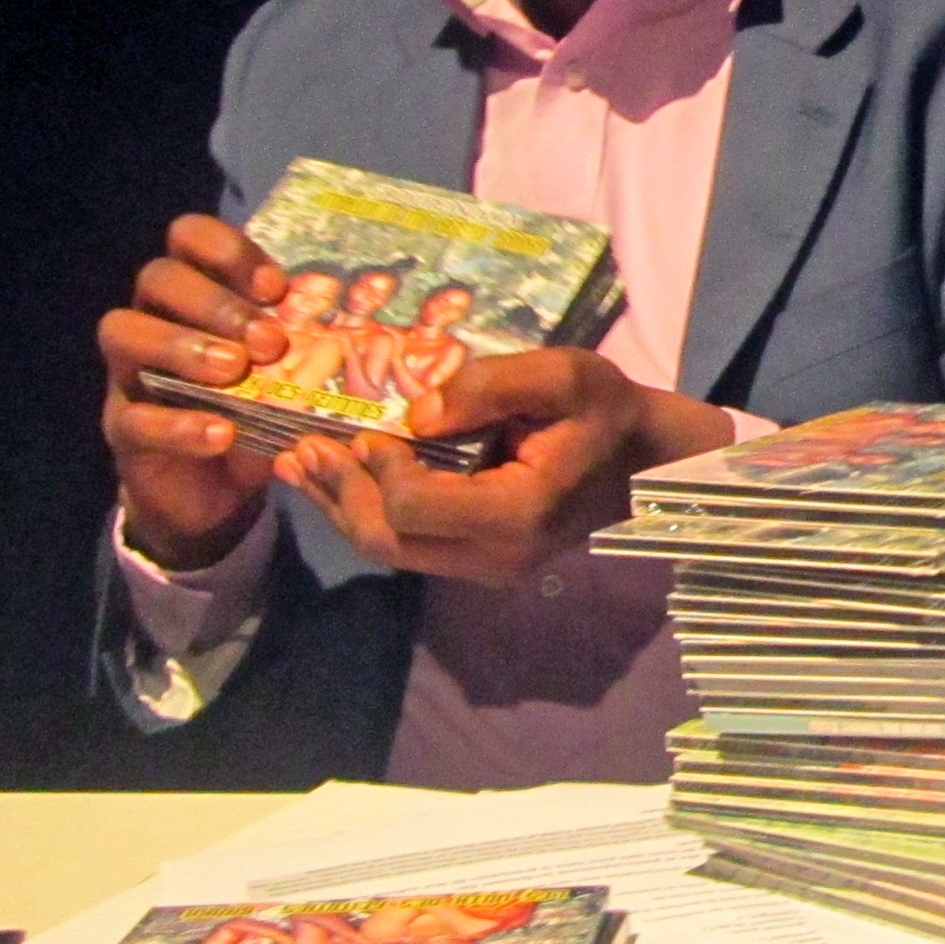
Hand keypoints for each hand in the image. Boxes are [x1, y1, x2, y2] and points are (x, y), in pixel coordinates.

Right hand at [98, 214, 290, 569]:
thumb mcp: (282, 377)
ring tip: (235, 371)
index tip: (276, 286)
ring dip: (184, 346)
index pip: (189, 239)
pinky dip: (180, 424)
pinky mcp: (123, 429)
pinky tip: (221, 433)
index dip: (227, 250)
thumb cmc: (253, 415)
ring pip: (123, 331)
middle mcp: (154, 321)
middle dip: (216, 302)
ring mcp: (129, 373)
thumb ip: (305, 345)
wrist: (212, 494)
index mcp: (194, 296)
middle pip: (159, 278)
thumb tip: (366, 323)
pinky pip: (134, 417)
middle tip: (268, 341)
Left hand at [271, 348, 734, 587]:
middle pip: (389, 540)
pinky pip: (410, 546)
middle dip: (338, 493)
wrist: (645, 460)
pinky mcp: (480, 561)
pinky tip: (340, 480)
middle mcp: (497, 557)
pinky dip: (368, 512)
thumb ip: (489, 386)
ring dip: (341, 506)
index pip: (416, 507)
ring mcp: (488, 568)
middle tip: (299, 448)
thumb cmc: (607, 412)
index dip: (378, 470)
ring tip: (299, 464)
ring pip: (391, 551)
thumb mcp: (563, 375)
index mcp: (516, 514)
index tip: (369, 427)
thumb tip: (414, 414)